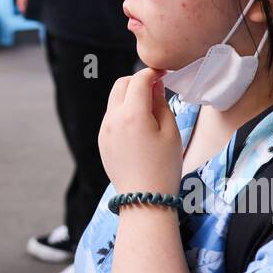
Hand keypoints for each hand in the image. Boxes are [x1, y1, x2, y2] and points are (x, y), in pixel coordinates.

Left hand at [98, 68, 181, 194]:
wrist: (144, 200)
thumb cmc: (164, 167)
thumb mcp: (171, 132)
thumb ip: (161, 103)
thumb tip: (155, 86)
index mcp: (132, 114)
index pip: (139, 80)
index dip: (152, 73)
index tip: (164, 73)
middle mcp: (113, 119)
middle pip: (121, 85)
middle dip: (137, 81)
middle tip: (156, 87)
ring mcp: (104, 130)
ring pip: (114, 101)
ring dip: (129, 96)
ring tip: (149, 109)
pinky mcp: (102, 141)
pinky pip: (111, 117)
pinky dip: (123, 112)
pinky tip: (139, 126)